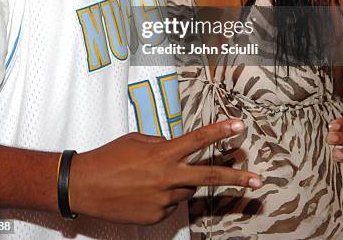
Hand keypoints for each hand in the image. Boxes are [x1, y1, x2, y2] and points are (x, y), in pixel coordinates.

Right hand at [70, 119, 261, 224]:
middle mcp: (166, 177)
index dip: (220, 131)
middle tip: (257, 180)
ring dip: (179, 182)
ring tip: (150, 176)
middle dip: (236, 178)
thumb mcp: (137, 140)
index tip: (239, 126)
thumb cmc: (109, 157)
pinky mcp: (156, 216)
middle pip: (208, 177)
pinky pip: (169, 204)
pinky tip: (141, 191)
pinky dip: (163, 196)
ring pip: (185, 190)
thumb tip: (178, 150)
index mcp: (162, 153)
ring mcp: (162, 199)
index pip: (197, 140)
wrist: (85, 186)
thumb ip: (162, 144)